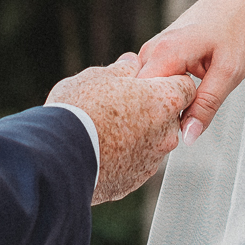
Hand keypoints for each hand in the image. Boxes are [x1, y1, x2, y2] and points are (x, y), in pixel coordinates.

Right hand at [48, 54, 198, 204]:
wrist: (59, 157)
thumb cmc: (79, 111)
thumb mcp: (97, 76)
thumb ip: (122, 69)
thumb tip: (130, 63)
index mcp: (163, 100)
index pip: (185, 85)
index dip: (168, 80)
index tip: (149, 81)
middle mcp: (166, 133)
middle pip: (169, 116)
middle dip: (151, 109)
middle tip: (121, 104)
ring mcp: (152, 160)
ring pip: (153, 141)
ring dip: (138, 134)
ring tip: (105, 128)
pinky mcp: (135, 180)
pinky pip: (135, 163)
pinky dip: (124, 156)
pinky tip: (101, 149)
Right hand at [135, 0, 244, 145]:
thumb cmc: (236, 28)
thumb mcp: (229, 72)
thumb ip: (207, 105)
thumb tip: (187, 137)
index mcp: (165, 53)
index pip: (143, 101)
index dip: (157, 122)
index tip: (176, 134)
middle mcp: (150, 51)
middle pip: (139, 99)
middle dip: (157, 118)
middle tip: (184, 127)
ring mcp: (150, 52)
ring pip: (144, 94)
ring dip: (160, 108)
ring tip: (185, 111)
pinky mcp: (154, 55)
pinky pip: (151, 85)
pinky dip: (164, 97)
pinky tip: (182, 100)